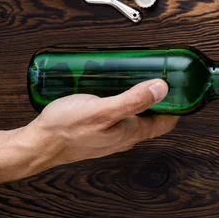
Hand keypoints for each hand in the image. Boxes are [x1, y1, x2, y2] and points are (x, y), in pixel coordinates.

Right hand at [21, 79, 177, 169]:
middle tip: (158, 73)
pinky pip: (118, 113)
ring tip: (136, 75)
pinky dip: (120, 99)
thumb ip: (133, 100)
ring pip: (135, 114)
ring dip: (139, 96)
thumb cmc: (66, 129)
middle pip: (152, 116)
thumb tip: (162, 88)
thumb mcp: (103, 110)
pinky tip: (111, 86)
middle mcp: (125, 136)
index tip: (182, 85)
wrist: (37, 144)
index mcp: (132, 133)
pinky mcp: (99, 128)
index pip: (168, 121)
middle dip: (159, 96)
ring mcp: (112, 133)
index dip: (178, 104)